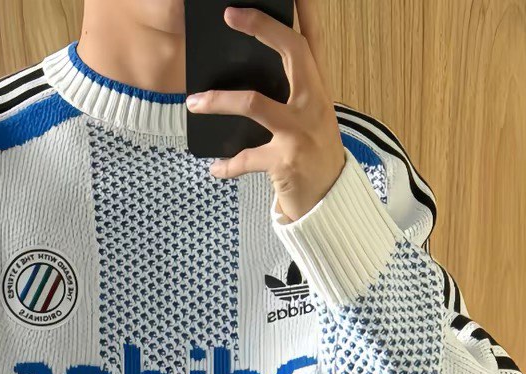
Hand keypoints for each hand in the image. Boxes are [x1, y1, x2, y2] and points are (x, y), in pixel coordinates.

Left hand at [188, 2, 346, 220]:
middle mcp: (313, 104)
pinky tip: (215, 168)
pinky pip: (246, 158)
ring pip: (254, 103)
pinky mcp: (285, 162)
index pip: (312, 41)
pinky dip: (227, 165)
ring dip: (218, 100)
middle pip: (292, 52)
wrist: (331, 203)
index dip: (305, 11)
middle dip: (261, 28)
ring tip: (194, 103)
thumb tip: (250, 76)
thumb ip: (290, 95)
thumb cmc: (314, 156)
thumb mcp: (310, 120)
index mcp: (318, 91)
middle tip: (230, 15)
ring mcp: (300, 132)